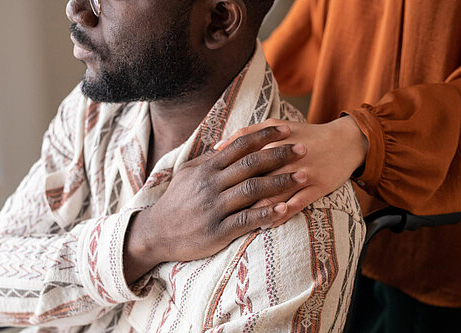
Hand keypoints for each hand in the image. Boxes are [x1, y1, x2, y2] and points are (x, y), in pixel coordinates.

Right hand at [124, 126, 306, 282]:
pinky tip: (284, 209)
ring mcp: (215, 207)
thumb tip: (226, 144)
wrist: (157, 232)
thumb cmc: (176, 201)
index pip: (241, 145)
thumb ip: (208, 160)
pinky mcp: (217, 230)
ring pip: (253, 189)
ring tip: (303, 176)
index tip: (287, 131)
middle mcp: (211, 184)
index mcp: (207, 168)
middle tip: (304, 149)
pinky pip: (246, 220)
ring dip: (281, 182)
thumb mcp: (187, 174)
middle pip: (251, 164)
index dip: (266, 136)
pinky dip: (267, 214)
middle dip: (280, 155)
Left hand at [217, 116, 368, 224]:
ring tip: (238, 221)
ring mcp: (304, 173)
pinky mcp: (317, 187)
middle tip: (218, 210)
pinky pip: (297, 205)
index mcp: (273, 141)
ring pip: (275, 194)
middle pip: (256, 178)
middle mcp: (287, 157)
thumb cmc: (304, 134)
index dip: (224, 174)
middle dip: (236, 194)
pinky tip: (267, 225)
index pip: (243, 159)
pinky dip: (281, 215)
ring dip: (256, 209)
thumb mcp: (276, 127)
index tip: (208, 187)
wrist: (345, 142)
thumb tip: (216, 147)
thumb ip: (246, 134)